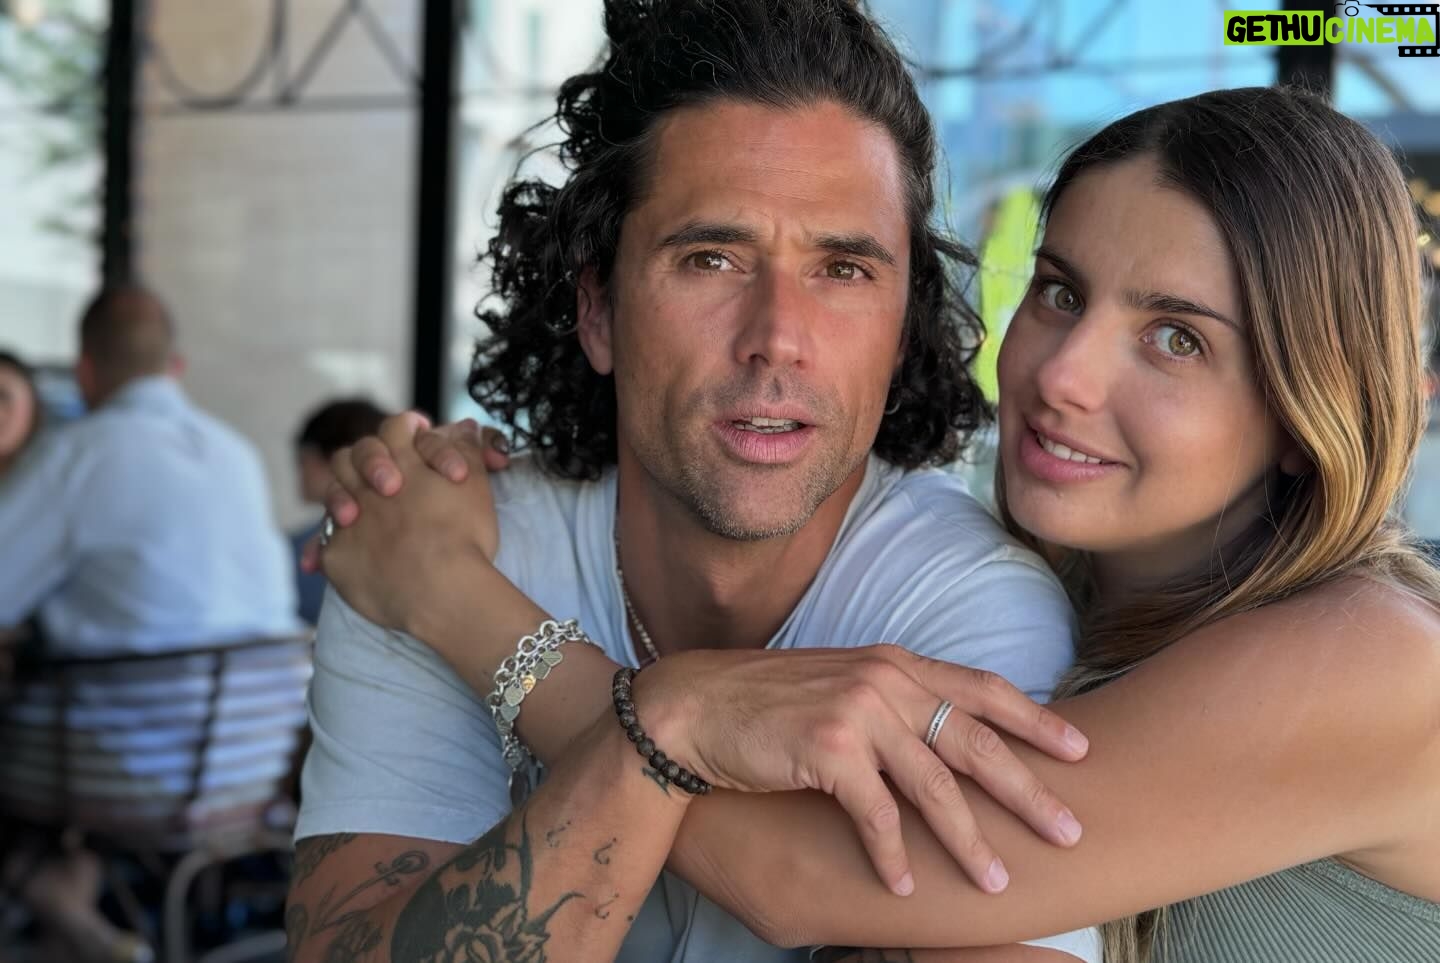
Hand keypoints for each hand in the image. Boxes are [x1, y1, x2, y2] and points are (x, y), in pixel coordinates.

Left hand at [316, 413, 503, 634]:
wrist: (442, 589)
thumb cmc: (465, 536)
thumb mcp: (476, 486)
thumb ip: (467, 450)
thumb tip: (465, 426)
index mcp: (404, 462)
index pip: (396, 428)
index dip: (406, 429)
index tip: (416, 436)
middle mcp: (369, 485)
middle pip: (352, 455)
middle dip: (368, 463)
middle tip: (390, 484)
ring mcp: (348, 520)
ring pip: (333, 494)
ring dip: (342, 499)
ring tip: (356, 517)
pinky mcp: (336, 556)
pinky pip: (322, 546)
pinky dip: (324, 550)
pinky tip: (329, 563)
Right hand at [632, 645, 1089, 897]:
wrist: (698, 706)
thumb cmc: (769, 701)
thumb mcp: (843, 683)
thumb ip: (895, 700)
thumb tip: (943, 737)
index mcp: (895, 663)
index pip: (982, 689)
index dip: (1034, 721)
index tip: (1079, 748)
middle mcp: (886, 680)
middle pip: (975, 742)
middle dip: (1028, 791)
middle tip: (1069, 829)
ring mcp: (859, 712)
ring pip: (934, 786)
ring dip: (969, 841)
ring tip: (996, 880)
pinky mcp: (828, 749)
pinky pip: (877, 814)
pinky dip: (892, 853)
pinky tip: (905, 884)